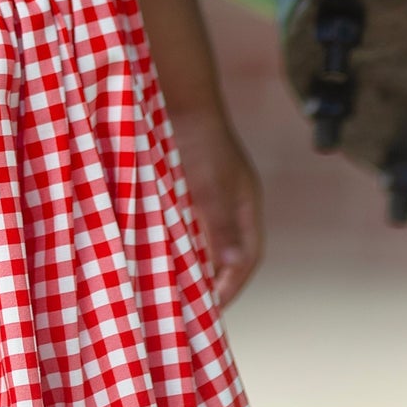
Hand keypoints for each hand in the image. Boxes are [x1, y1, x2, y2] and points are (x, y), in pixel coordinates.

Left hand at [168, 106, 264, 306]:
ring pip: (204, 238)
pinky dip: (178, 242)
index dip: (232, 285)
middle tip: (195, 310)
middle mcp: (230, 202)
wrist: (177, 95)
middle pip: (227, 251)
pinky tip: (159, 253)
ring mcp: (209, 193)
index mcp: (245, 205)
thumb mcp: (211, 187)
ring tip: (175, 291)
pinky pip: (186, 223)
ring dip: (194, 262)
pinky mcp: (186, 185)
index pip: (247, 257)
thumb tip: (235, 265)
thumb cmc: (198, 140)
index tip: (213, 310)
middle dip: (214, 280)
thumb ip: (222, 226)